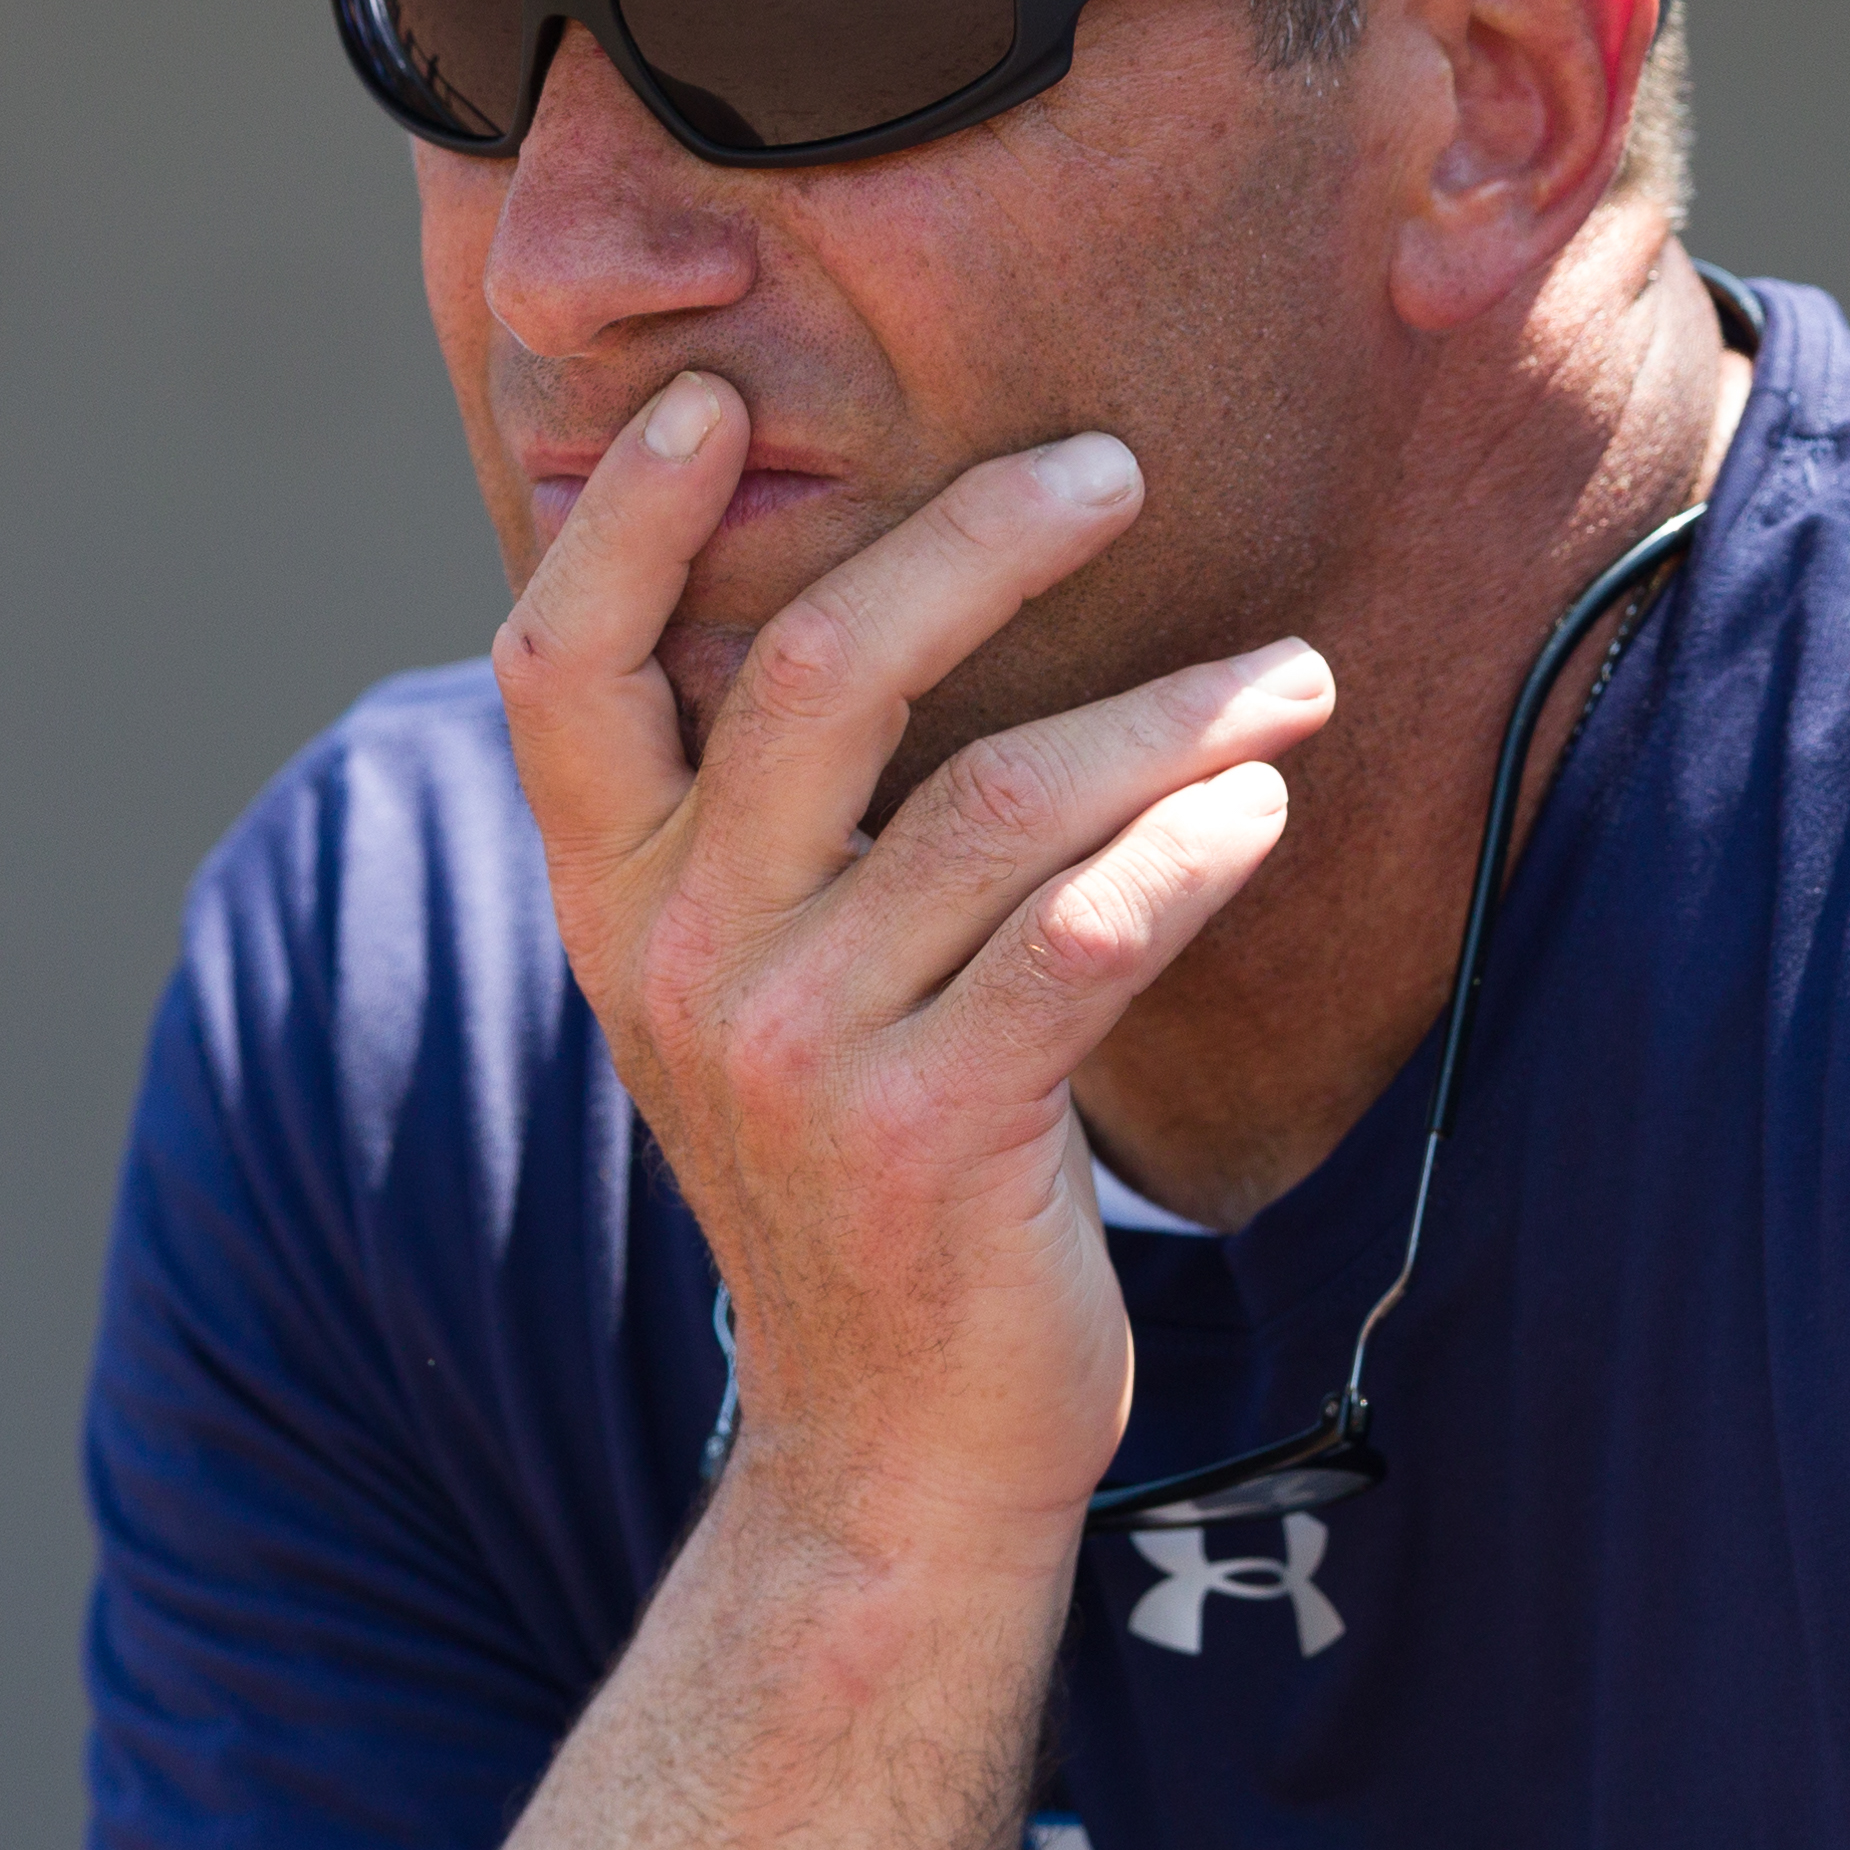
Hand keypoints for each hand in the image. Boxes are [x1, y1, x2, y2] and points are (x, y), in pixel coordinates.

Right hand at [492, 376, 1336, 1553]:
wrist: (890, 1449)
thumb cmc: (853, 1171)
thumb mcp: (746, 990)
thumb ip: (752, 820)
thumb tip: (839, 587)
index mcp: (615, 904)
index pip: (560, 668)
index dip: (631, 524)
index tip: (718, 400)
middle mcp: (682, 963)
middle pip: (809, 675)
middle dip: (976, 541)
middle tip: (1111, 470)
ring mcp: (799, 1053)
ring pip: (995, 799)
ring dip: (1168, 712)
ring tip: (1290, 675)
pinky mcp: (934, 1136)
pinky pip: (1087, 937)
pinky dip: (1195, 849)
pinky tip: (1267, 807)